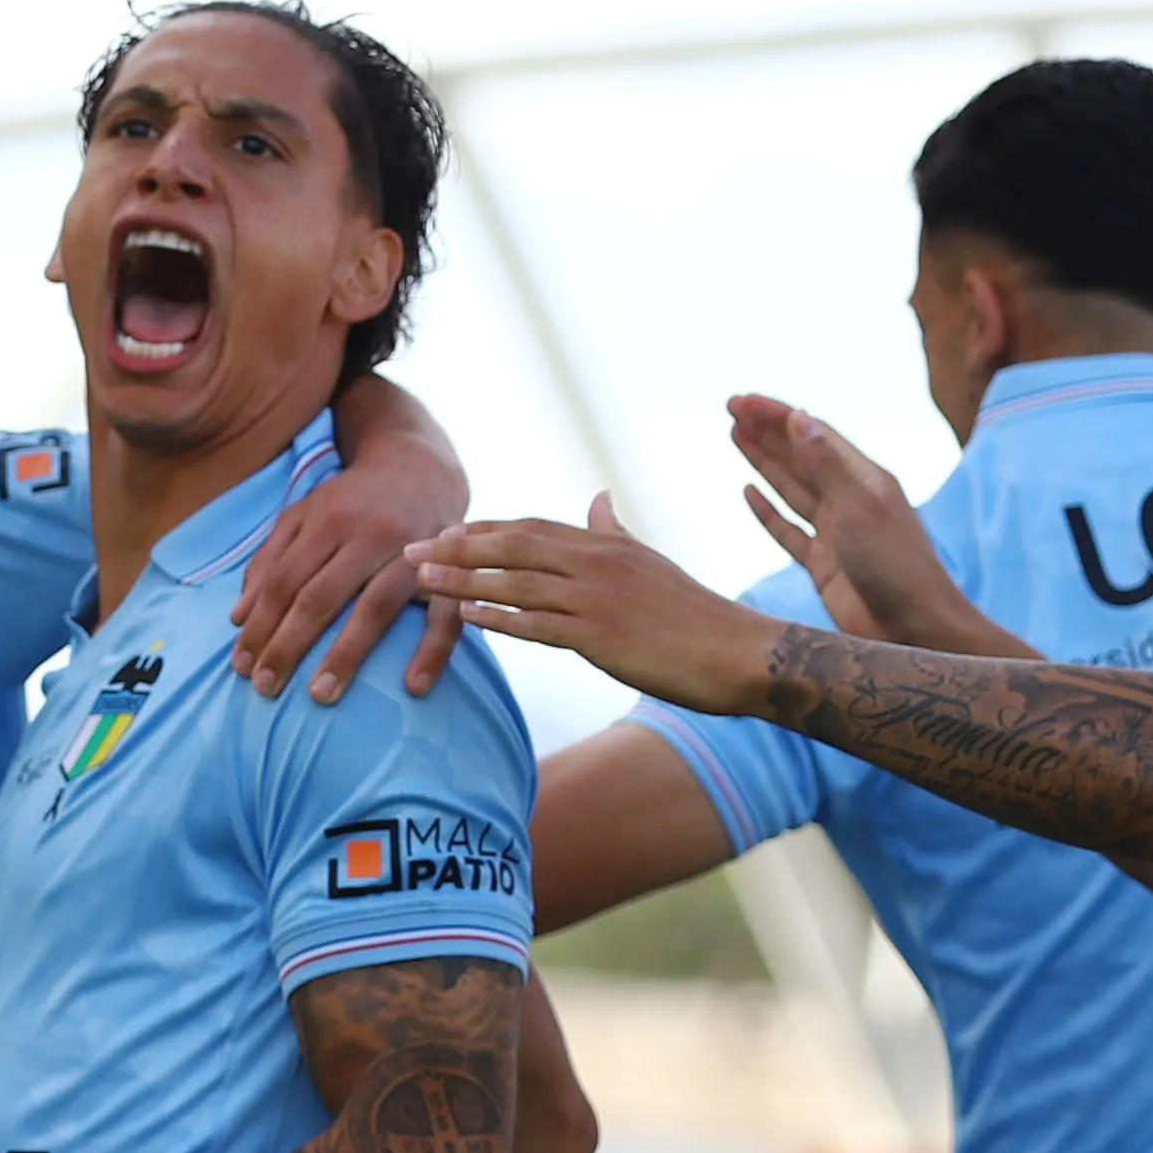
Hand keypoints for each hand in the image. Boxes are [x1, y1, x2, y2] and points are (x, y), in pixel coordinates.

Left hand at [233, 446, 469, 705]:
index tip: (242, 667)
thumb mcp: (305, 514)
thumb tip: (238, 618)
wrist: (422, 466)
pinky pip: (444, 615)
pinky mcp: (450, 570)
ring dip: (346, 655)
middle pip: (321, 596)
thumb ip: (270, 560)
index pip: (284, 581)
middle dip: (289, 645)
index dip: (260, 625)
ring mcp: (413, 553)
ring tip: (319, 696)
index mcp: (328, 521)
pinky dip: (432, 651)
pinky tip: (412, 687)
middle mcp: (369, 535)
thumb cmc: (353, 501)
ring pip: (375, 608)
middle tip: (265, 688)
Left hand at [410, 496, 784, 718]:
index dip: (484, 529)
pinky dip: (498, 617)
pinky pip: (538, 625)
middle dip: (458, 546)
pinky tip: (464, 616)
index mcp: (607, 544)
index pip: (532, 528)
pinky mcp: (602, 637)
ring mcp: (598, 599)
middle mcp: (598, 562)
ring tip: (420, 580)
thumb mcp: (650, 561)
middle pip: (513, 545)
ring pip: (516, 581)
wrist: (741, 653)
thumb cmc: (696, 616)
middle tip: (411, 550)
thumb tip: (598, 499)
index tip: (444, 532)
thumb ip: (615, 532)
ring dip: (463, 579)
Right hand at [727, 396, 1015, 658]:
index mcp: (864, 478)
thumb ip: (825, 465)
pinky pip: (789, 531)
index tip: (742, 401)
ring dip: (763, 461)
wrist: (915, 629)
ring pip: (791, 489)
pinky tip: (748, 492)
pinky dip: (767, 511)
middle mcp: (849, 500)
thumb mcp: (858, 508)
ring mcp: (836, 533)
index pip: (814, 434)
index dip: (778, 415)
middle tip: (731, 406)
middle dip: (767, 431)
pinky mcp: (824, 565)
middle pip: (800, 456)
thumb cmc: (897, 567)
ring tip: (735, 435)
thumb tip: (798, 417)